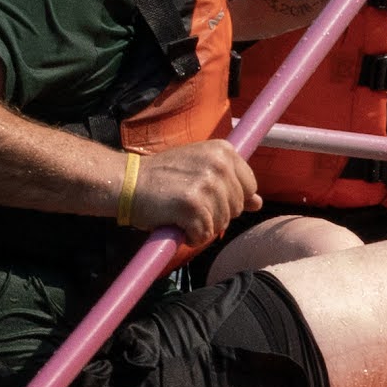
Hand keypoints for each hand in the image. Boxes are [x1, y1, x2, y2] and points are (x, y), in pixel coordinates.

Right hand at [122, 138, 259, 250]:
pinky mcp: (193, 206)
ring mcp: (207, 185)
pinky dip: (190, 236)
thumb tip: (258, 203)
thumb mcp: (201, 169)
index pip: (250, 186)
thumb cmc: (162, 177)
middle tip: (189, 203)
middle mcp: (219, 164)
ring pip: (222, 223)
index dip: (230, 197)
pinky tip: (177, 224)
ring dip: (202, 226)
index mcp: (223, 150)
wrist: (128, 182)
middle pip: (237, 207)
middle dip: (216, 213)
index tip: (207, 195)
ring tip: (181, 212)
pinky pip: (204, 235)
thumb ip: (231, 183)